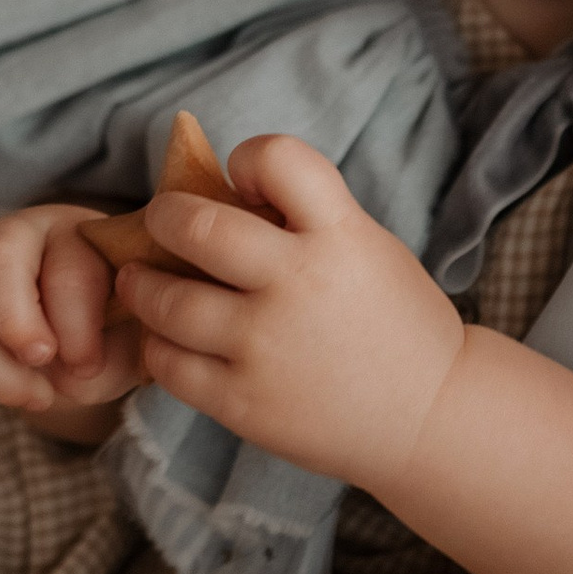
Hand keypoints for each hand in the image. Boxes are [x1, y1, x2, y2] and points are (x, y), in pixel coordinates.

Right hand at [0, 203, 146, 421]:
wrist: (69, 334)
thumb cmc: (105, 329)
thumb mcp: (125, 336)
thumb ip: (110, 353)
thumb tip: (70, 375)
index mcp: (70, 233)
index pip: (67, 268)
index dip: (76, 325)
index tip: (87, 366)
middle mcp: (9, 237)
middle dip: (15, 326)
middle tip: (42, 365)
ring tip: (35, 396)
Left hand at [118, 134, 462, 495]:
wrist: (431, 416)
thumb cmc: (395, 322)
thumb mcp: (367, 249)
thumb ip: (306, 221)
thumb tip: (221, 192)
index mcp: (340, 235)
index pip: (278, 159)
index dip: (249, 157)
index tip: (240, 179)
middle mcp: (299, 285)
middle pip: (198, 227)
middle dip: (165, 216)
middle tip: (162, 222)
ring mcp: (267, 348)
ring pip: (169, 301)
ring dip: (143, 284)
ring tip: (141, 280)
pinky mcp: (244, 404)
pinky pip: (170, 364)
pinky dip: (158, 344)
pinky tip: (166, 337)